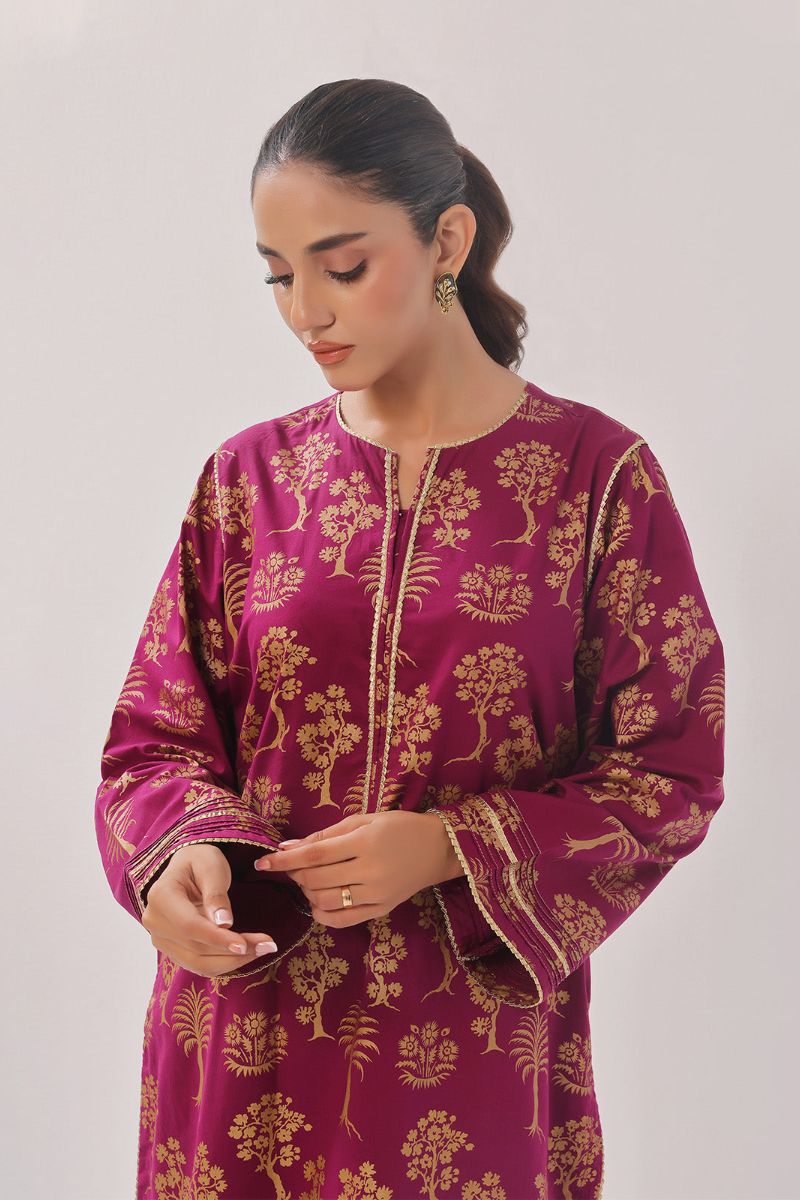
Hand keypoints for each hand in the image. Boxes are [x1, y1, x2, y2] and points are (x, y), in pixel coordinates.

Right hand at [142, 843, 278, 976]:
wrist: (189, 867)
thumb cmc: (201, 861)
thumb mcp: (211, 867)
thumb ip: (216, 894)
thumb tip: (224, 924)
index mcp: (161, 896)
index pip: (190, 926)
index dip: (217, 938)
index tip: (245, 945)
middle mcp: (155, 922)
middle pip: (196, 948)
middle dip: (233, 951)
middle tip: (268, 945)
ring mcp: (161, 938)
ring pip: (198, 963)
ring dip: (232, 961)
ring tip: (263, 948)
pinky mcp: (173, 949)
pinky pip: (199, 964)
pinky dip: (225, 963)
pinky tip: (247, 953)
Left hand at [253, 811, 454, 928]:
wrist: (437, 849)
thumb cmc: (398, 827)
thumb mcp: (364, 820)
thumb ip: (326, 834)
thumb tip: (288, 847)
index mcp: (365, 842)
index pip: (315, 854)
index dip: (285, 860)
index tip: (263, 861)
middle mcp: (370, 870)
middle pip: (317, 880)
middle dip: (296, 874)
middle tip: (293, 866)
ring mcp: (376, 894)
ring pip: (326, 901)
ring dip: (307, 893)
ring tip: (308, 881)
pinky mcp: (381, 910)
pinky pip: (343, 920)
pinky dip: (322, 914)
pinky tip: (317, 902)